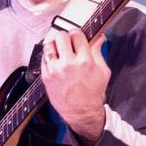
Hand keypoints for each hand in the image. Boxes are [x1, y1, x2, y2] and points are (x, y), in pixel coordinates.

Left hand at [41, 29, 110, 145]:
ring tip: (59, 49)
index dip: (77, 33)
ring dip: (54, 44)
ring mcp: (55, 70)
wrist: (82, 112)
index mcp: (85, 61)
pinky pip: (43, 58)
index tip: (77, 36)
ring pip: (49, 45)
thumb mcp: (103, 71)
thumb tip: (99, 37)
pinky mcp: (46, 76)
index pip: (76, 34)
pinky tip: (54, 59)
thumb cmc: (93, 92)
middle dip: (65, 37)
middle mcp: (68, 64)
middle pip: (61, 36)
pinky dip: (48, 56)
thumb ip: (99, 52)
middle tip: (68, 42)